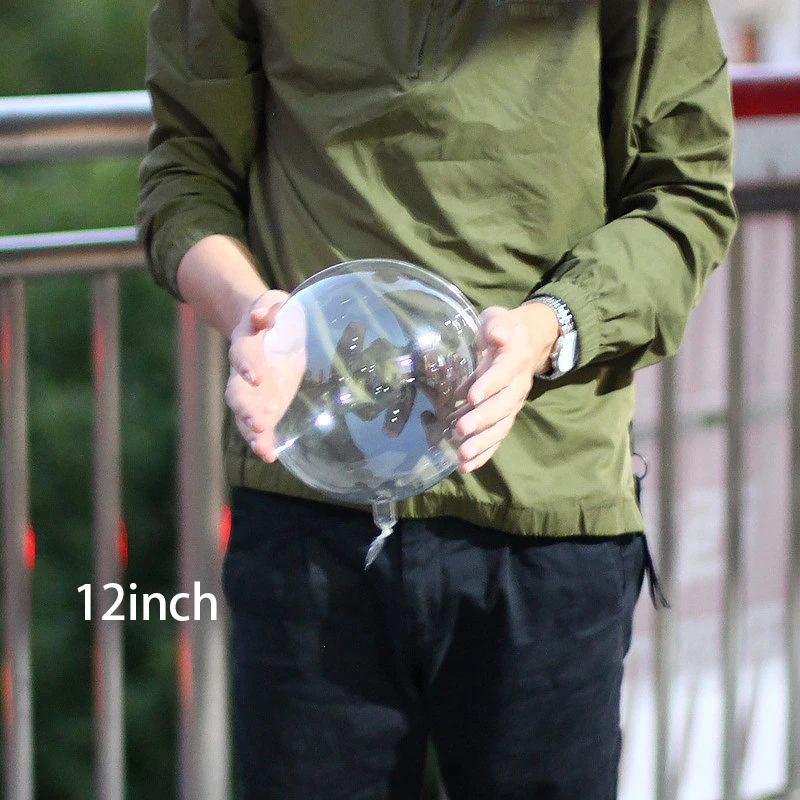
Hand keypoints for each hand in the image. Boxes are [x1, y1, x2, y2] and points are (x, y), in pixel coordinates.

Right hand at [225, 289, 305, 461]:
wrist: (266, 327)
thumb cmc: (275, 313)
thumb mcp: (275, 302)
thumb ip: (269, 307)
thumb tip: (260, 317)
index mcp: (246, 342)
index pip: (243, 354)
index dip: (248, 365)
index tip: (258, 378)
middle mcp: (243, 371)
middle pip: (236, 391)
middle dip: (245, 408)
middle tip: (258, 423)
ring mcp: (251, 391)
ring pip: (243, 413)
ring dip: (251, 430)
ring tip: (261, 448)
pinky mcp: (262, 404)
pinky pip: (258, 426)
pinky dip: (262, 441)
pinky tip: (269, 456)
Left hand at [455, 302, 559, 472]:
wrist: (526, 341)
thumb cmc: (502, 328)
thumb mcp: (499, 318)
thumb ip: (497, 325)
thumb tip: (496, 334)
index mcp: (514, 358)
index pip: (503, 373)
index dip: (489, 384)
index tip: (471, 396)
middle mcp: (517, 385)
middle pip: (503, 406)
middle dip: (482, 419)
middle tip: (461, 430)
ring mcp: (513, 404)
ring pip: (502, 426)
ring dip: (482, 443)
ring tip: (463, 456)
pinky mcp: (506, 417)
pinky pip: (498, 437)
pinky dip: (484, 453)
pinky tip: (466, 466)